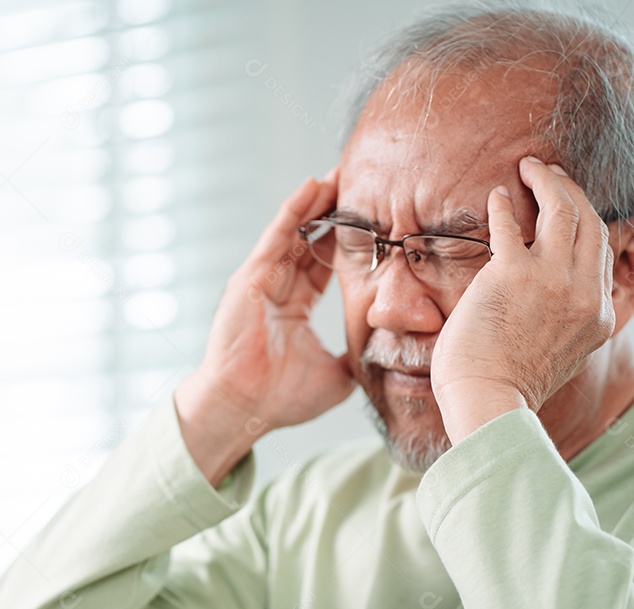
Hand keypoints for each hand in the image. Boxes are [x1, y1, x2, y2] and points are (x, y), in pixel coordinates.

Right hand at [175, 168, 355, 485]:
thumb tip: (388, 358)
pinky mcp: (250, 279)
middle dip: (332, 212)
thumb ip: (356, 359)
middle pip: (309, 240)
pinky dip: (293, 211)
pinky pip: (277, 238)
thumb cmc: (279, 398)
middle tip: (359, 181)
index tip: (371, 219)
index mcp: (293, 309)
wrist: (245, 410)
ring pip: (294, 232)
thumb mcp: (335, 375)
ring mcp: (261, 282)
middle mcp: (276, 289)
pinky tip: (312, 186)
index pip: (323, 265)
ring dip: (316, 202)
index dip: (345, 242)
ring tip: (340, 173)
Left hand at [430, 156, 615, 443]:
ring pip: (563, 210)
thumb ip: (564, 324)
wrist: (489, 401)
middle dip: (572, 191)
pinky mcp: (512, 273)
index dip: (587, 223)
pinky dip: (505, 205)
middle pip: (590, 222)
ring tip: (530, 168)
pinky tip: (497, 196)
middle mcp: (584, 293)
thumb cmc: (508, 386)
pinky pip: (511, 225)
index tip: (570, 207)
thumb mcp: (560, 356)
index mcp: (598, 316)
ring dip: (547, 182)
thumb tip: (550, 308)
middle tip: (551, 174)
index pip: (602, 254)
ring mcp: (551, 280)